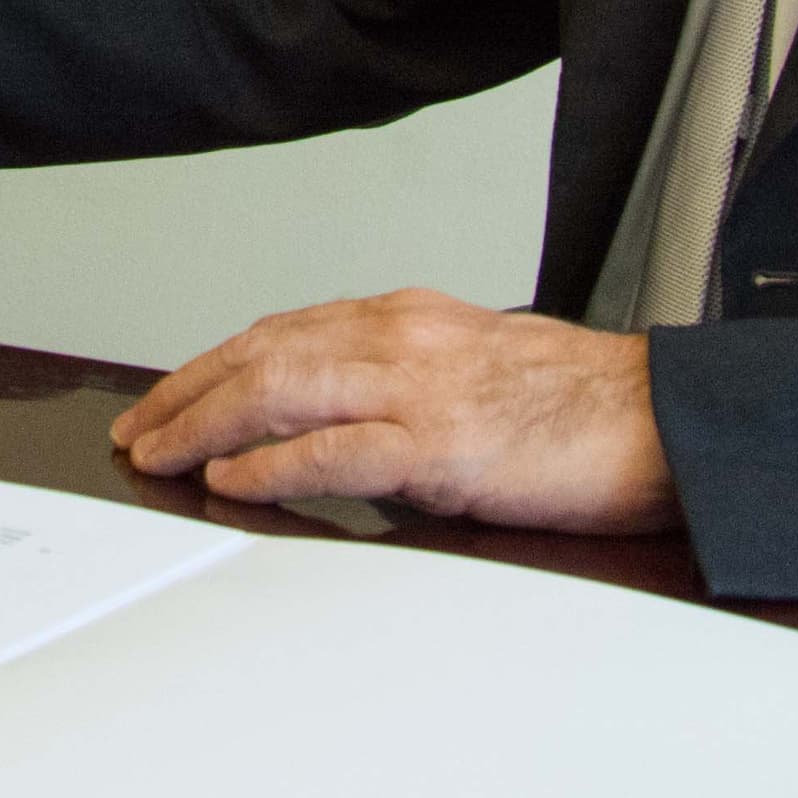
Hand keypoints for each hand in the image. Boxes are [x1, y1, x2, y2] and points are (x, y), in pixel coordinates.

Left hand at [108, 289, 679, 534]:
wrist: (658, 419)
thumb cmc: (578, 405)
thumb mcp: (474, 366)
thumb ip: (402, 382)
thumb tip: (336, 420)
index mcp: (408, 316)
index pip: (283, 331)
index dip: (214, 364)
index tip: (171, 397)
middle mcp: (401, 336)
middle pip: (262, 352)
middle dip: (187, 392)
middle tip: (139, 431)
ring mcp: (417, 387)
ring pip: (279, 389)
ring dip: (204, 425)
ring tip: (160, 455)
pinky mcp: (439, 443)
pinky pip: (332, 452)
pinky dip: (271, 467)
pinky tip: (231, 481)